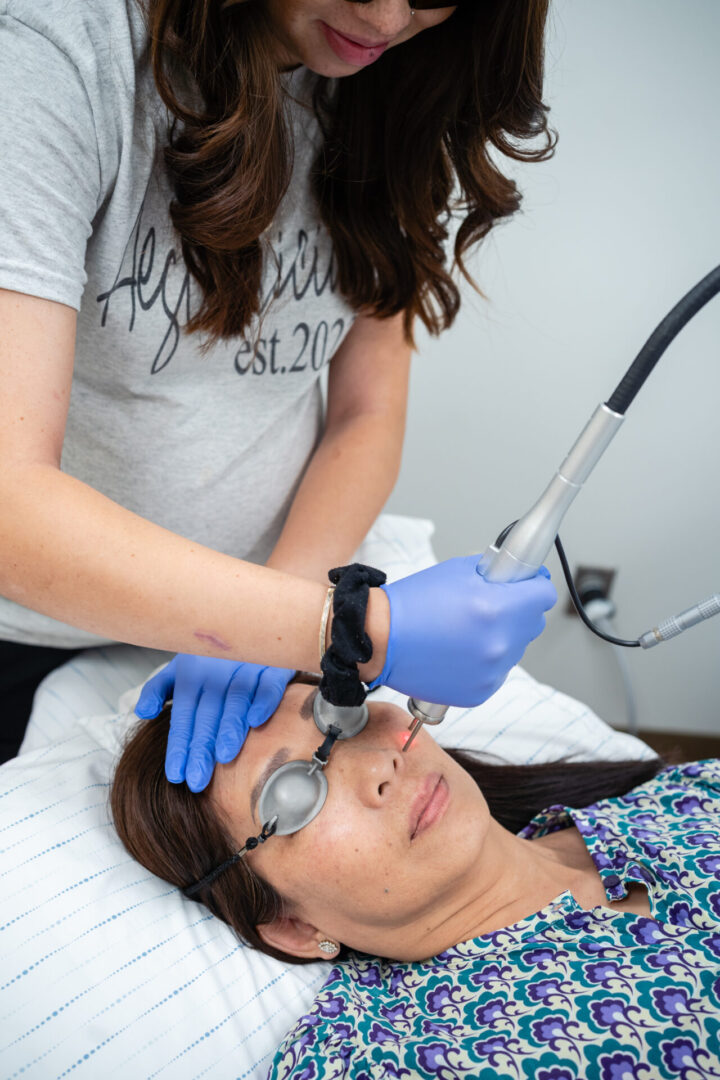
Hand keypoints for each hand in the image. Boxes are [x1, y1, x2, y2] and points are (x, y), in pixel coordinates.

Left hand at [135, 655, 293, 792]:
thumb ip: (160, 688)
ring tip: (223, 757)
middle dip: (201, 747)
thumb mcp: (182, 665)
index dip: (180, 745)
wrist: (250, 619)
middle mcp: (216, 668)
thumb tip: (141, 713)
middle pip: (207, 712)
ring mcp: (246, 664)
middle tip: (197, 778)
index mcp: (191, 672)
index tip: (177, 774)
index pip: (183, 715)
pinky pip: (269, 682)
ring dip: (230, 727)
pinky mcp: (274, 663)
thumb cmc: (214, 652)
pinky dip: (264, 700)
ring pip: (236, 699)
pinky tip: (256, 721)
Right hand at [368, 556, 555, 705]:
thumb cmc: (413, 604)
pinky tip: (458, 651)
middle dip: (517, 611)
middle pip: (532, 623)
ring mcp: (491, 672)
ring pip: (514, 648)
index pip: (544, 594)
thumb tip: (517, 576)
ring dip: (500, 637)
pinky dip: (484, 661)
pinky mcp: (480, 692)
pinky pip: (496, 671)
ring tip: (464, 631)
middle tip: (489, 606)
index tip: (524, 584)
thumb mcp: (458, 571)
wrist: (380, 640)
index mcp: (496, 608)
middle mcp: (498, 643)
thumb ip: (495, 572)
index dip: (533, 584)